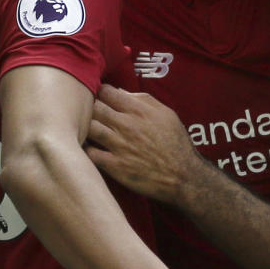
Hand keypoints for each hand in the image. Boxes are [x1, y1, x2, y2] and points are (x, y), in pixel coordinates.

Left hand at [85, 85, 200, 204]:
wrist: (183, 176)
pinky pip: (90, 153)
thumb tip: (120, 92)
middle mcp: (127, 125)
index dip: (101, 93)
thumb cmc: (176, 143)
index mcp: (139, 110)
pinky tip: (90, 149)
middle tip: (94, 115)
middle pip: (94, 107)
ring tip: (90, 131)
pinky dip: (87, 149)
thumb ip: (144, 99)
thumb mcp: (166, 114)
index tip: (102, 99)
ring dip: (87, 127)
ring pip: (89, 128)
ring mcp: (119, 146)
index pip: (106, 91)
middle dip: (91, 108)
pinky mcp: (115, 166)